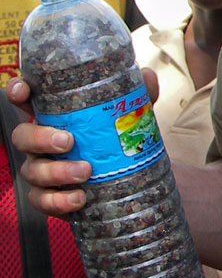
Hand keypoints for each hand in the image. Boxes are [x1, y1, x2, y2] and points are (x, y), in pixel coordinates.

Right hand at [6, 70, 159, 216]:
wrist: (134, 182)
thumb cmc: (118, 143)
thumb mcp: (130, 118)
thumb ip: (137, 97)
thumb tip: (146, 76)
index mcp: (54, 118)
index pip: (26, 101)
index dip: (18, 93)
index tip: (22, 91)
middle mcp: (41, 144)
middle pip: (22, 137)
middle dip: (39, 138)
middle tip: (67, 142)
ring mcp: (42, 171)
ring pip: (32, 171)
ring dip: (56, 172)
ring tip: (84, 172)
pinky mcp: (51, 198)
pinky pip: (43, 201)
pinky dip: (58, 201)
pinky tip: (79, 198)